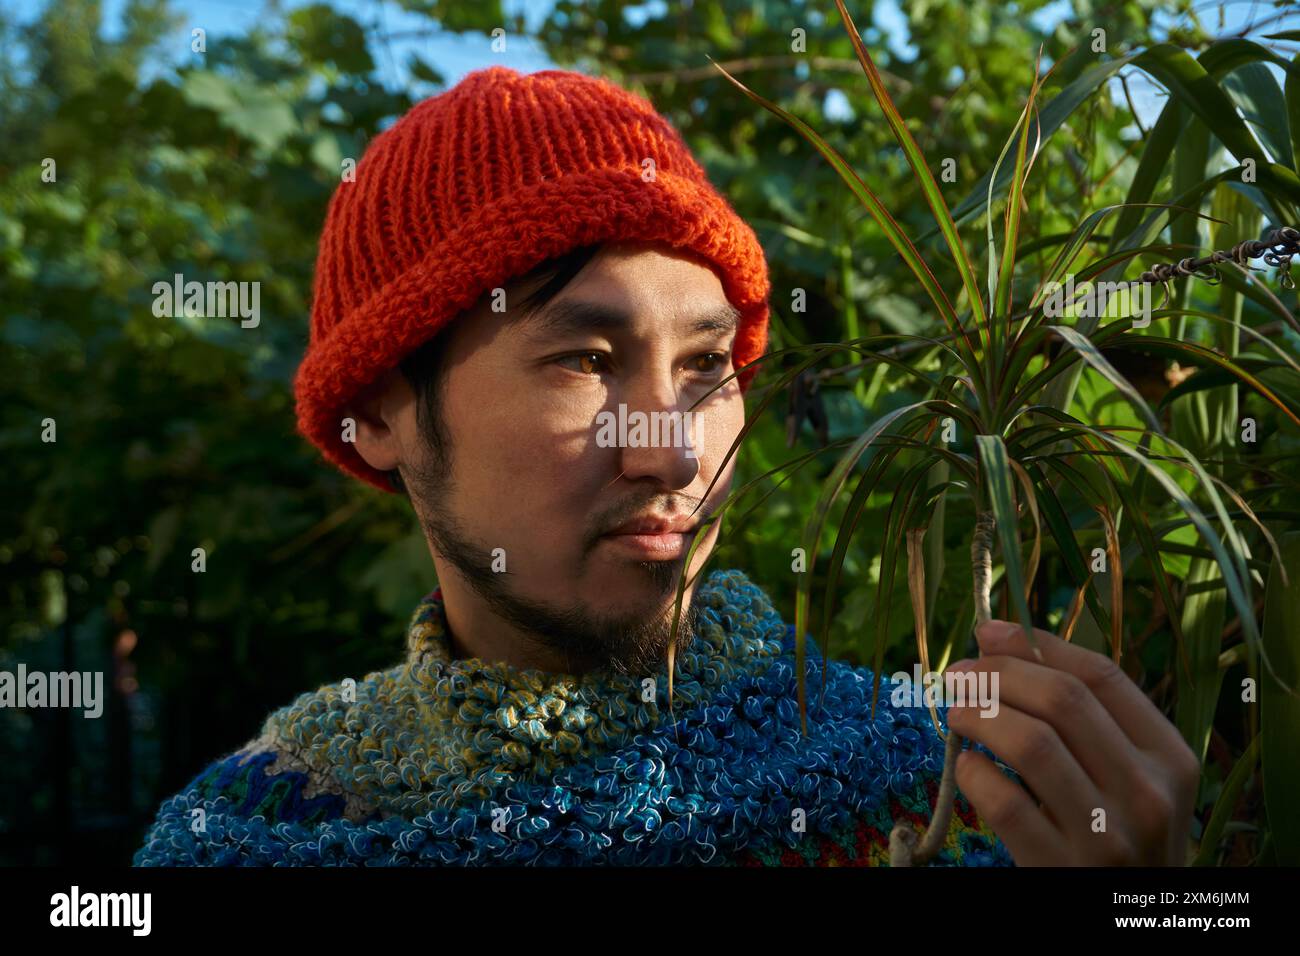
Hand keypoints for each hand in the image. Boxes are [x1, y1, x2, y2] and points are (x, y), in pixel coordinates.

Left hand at [945, 619, 1199, 865]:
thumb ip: (1081, 714)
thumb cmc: (1118, 832)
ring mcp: (1107, 835)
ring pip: (1032, 743)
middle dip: (998, 674)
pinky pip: (1005, 803)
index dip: (1036, 645)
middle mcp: (1147, 794)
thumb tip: (998, 636)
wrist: (1129, 917)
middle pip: (1063, 701)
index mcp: (1170, 758)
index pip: (1102, 676)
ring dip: (979, 715)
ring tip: (956, 713)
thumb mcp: (1125, 776)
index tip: (989, 632)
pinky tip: (967, 767)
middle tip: (959, 674)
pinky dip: (975, 774)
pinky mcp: (1060, 870)